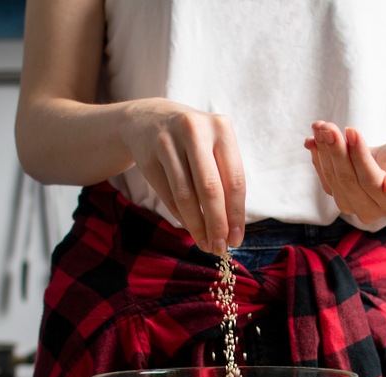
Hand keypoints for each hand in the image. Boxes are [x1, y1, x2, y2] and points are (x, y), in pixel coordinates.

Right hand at [122, 98, 245, 252]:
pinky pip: (168, 195)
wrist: (150, 119)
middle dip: (216, 223)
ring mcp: (168, 142)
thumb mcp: (214, 148)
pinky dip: (181, 216)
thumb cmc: (194, 141)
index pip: (235, 179)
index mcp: (221, 128)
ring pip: (186, 195)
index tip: (237, 238)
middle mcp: (195, 131)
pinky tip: (190, 228)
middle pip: (210, 188)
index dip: (236, 213)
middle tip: (220, 247)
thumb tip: (232, 228)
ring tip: (205, 243)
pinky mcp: (149, 156)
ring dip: (197, 225)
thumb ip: (225, 180)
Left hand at [304, 121, 385, 223]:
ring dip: (324, 151)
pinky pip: (324, 177)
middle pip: (347, 180)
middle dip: (336, 150)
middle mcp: (371, 212)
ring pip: (333, 178)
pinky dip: (318, 156)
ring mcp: (352, 207)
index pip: (369, 179)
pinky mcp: (338, 198)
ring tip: (321, 126)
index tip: (351, 130)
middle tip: (328, 126)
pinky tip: (315, 138)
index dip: (358, 155)